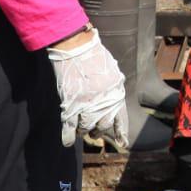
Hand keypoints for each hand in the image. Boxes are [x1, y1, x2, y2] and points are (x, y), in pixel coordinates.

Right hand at [47, 27, 129, 148]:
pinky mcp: (70, 104)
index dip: (121, 132)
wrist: (76, 46)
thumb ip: (114, 86)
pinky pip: (70, 127)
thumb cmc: (94, 55)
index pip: (121, 118)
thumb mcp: (112, 71)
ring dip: (83, 130)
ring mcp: (86, 104)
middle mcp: (103, 101)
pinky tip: (68, 142)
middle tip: (94, 132)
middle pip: (102, 126)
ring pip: (85, 127)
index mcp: (116, 93)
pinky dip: (68, 136)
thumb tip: (115, 97)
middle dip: (98, 131)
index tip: (122, 144)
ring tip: (81, 129)